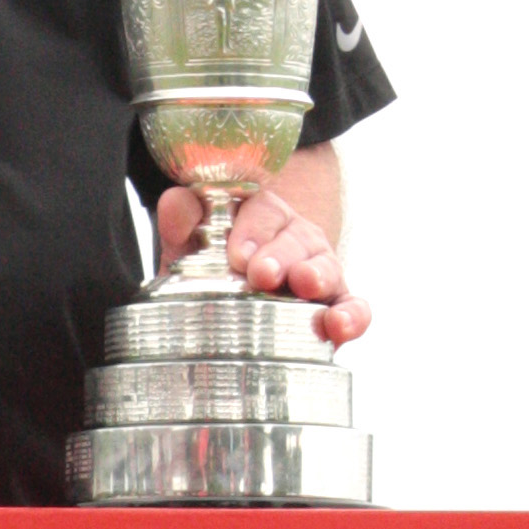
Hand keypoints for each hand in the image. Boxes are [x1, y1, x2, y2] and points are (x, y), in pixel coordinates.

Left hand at [155, 158, 370, 347]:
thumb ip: (183, 223)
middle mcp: (294, 241)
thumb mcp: (190, 249)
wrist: (230, 315)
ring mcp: (319, 273)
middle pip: (295, 239)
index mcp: (261, 219)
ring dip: (317, 275)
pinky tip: (340, 326)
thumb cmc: (213, 274)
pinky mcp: (337, 308)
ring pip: (326, 267)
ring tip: (305, 284)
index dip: (253, 229)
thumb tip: (174, 202)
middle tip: (262, 274)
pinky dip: (352, 316)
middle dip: (281, 255)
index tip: (238, 253)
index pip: (262, 211)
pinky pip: (353, 308)